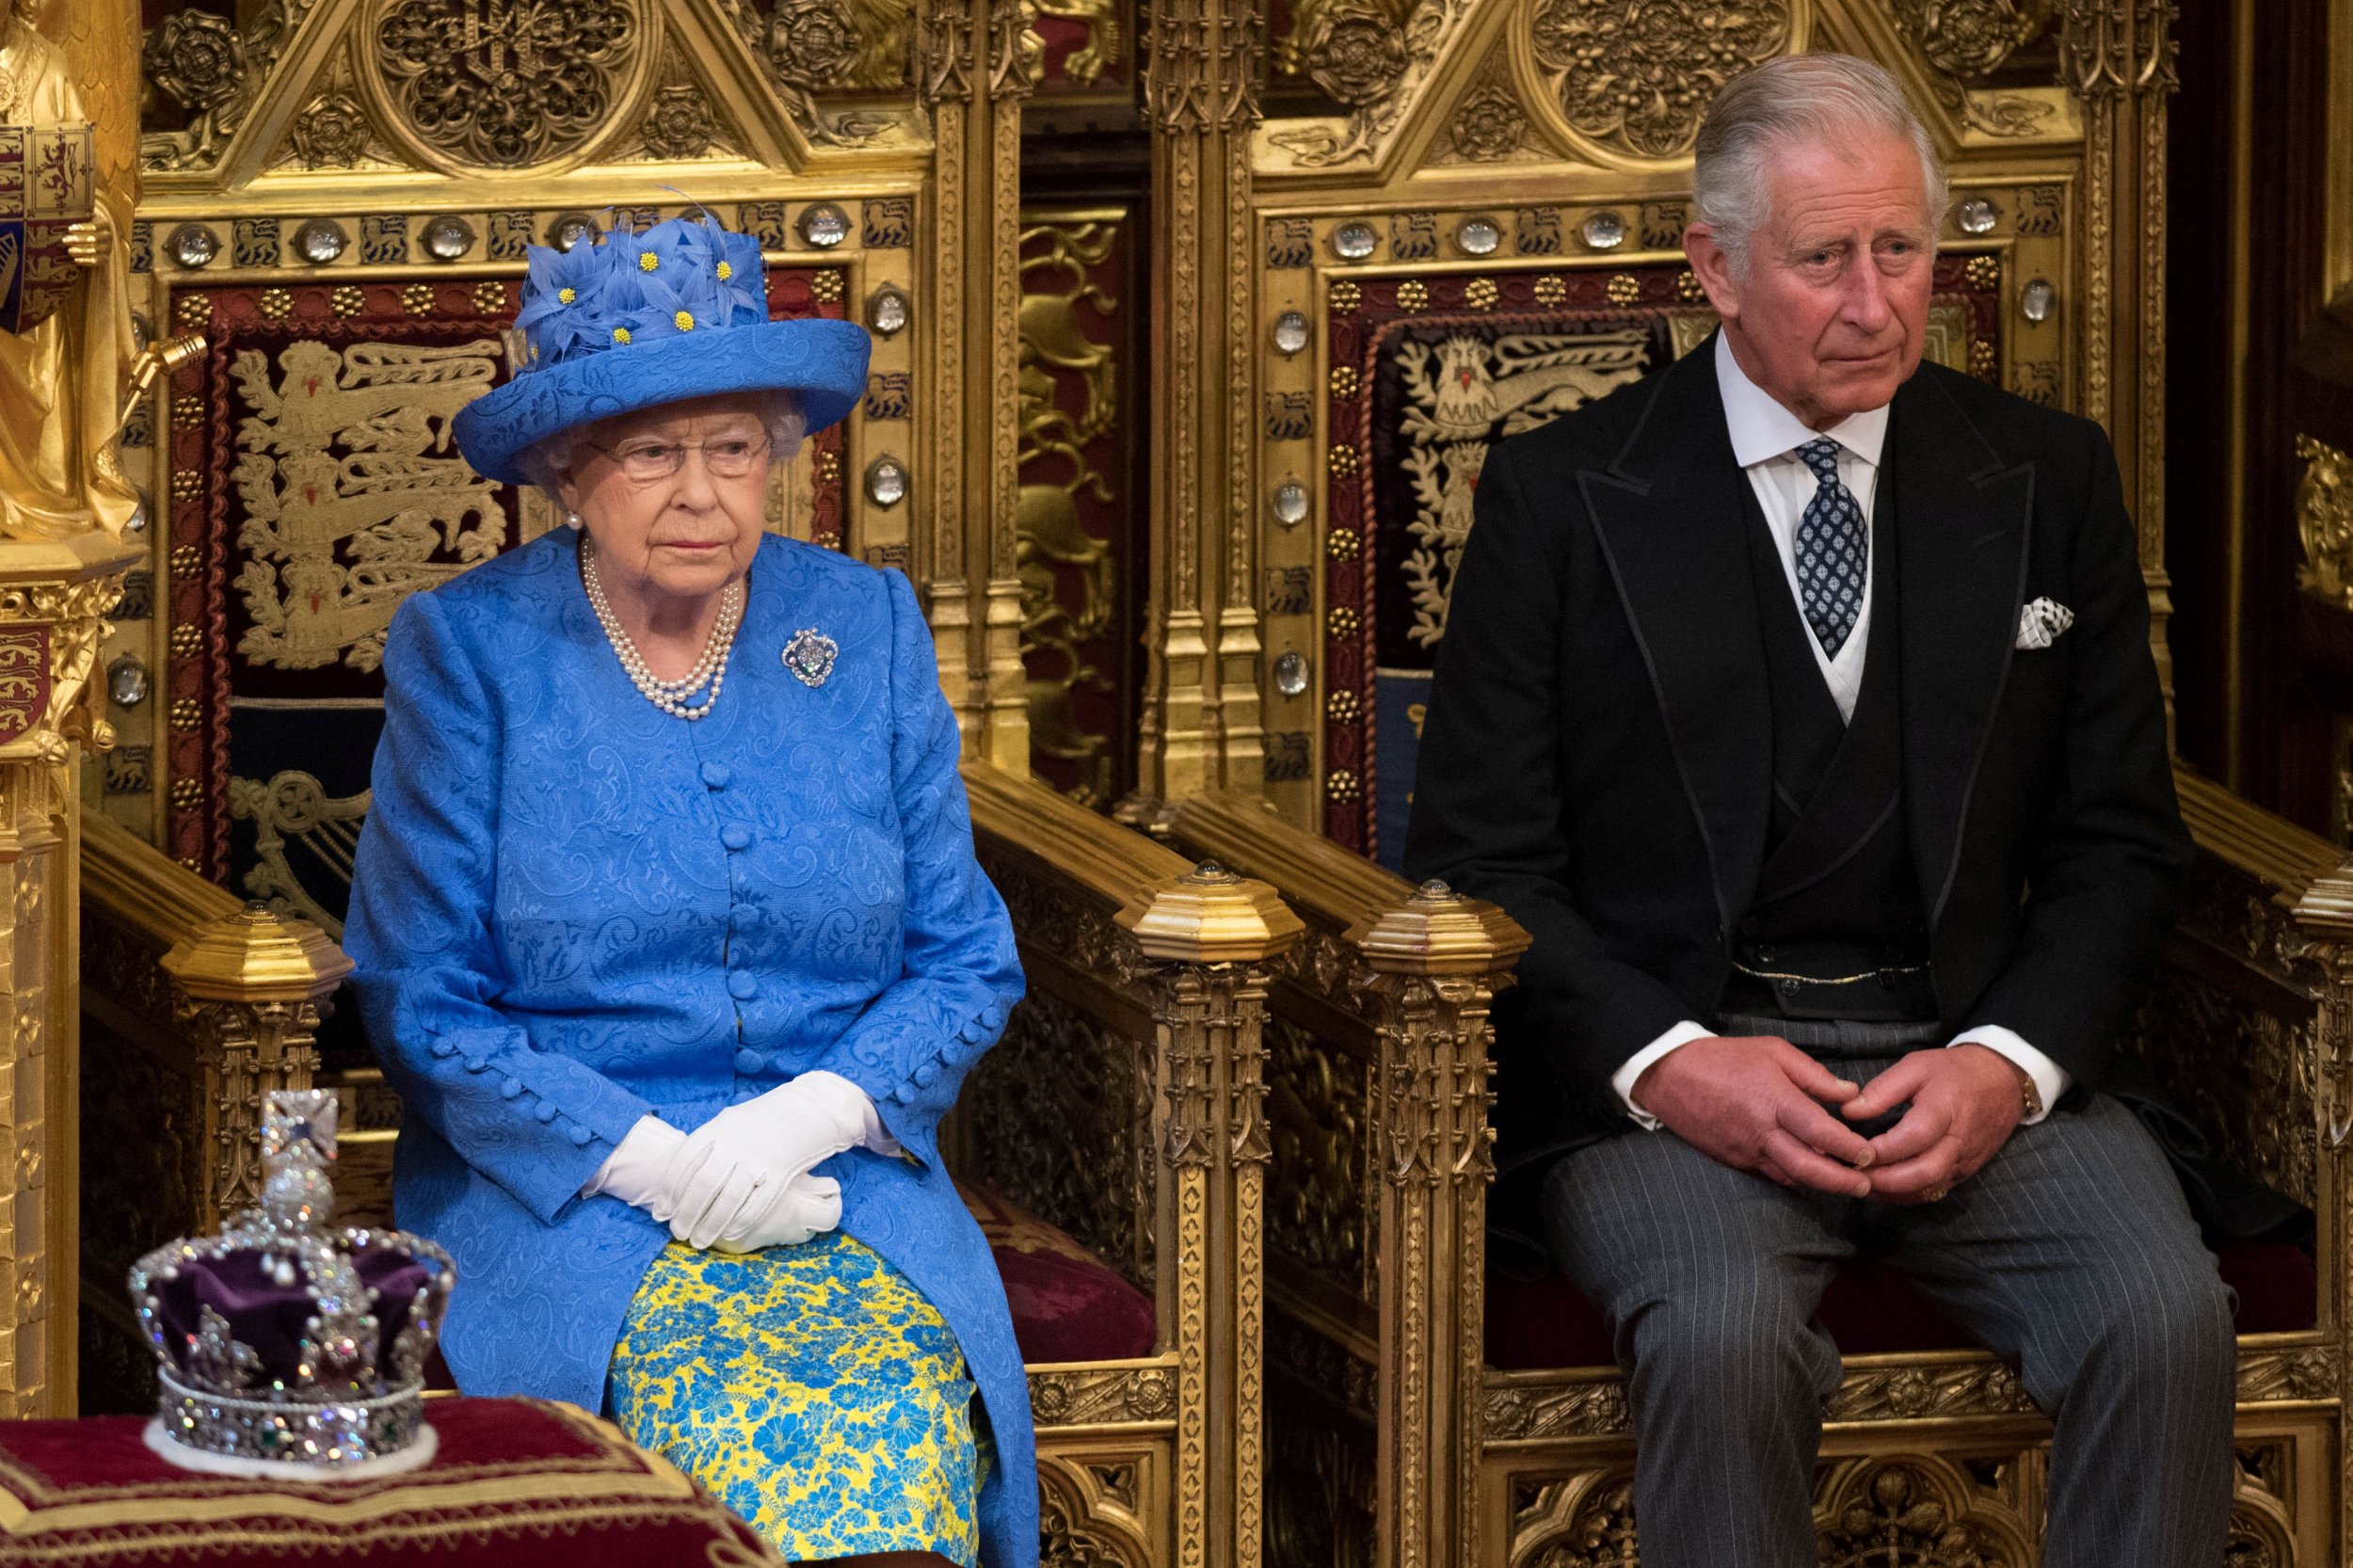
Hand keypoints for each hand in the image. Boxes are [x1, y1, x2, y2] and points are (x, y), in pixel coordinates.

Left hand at [64, 207, 111, 269]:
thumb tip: (65, 213)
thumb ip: (80, 215)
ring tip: (69, 250)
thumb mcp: (86, 217)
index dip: (82, 228)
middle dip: (79, 240)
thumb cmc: (86, 225)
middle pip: (94, 239)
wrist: (97, 236)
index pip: (95, 226)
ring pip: (95, 250)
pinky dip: (86, 261)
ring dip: (81, 250)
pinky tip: (76, 259)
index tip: (70, 229)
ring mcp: (107, 248)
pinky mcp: (105, 258)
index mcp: (105, 225)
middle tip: (65, 240)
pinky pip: (96, 261)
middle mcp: (109, 237)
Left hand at [587, 1114, 841, 1249]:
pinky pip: (757, 1202)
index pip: (685, 1161)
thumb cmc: (768, 1117)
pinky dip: (741, 1221)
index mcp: (720, 1128)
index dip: (670, 1189)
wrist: (811, 1106)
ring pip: (728, 1198)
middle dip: (686, 1212)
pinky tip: (730, 1233)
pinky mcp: (781, 1171)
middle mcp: (735, 1144)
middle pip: (703, 1184)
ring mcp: (759, 1158)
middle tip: (677, 1232)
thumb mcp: (734, 1121)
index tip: (661, 1211)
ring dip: (710, 1224)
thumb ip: (711, 1142)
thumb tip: (684, 1171)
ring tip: (698, 1241)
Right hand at [1633, 1034, 1876, 1195]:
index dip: (1848, 1148)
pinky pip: (1771, 1175)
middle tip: (1866, 1186)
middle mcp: (1762, 1132)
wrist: (1670, 1075)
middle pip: (1808, 1168)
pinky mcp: (1734, 1160)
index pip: (1820, 1132)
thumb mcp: (1773, 1051)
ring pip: (1790, 1179)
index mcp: (1774, 1100)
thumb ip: (1814, 1075)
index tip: (1869, 1153)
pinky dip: (1795, 1180)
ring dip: (1822, 1186)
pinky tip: (1812, 1178)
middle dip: (1841, 1182)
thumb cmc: (1725, 1058)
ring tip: (1848, 1186)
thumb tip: (1850, 1094)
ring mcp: (1746, 1150)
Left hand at [1841, 1044, 2026, 1202]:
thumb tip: (1849, 1111)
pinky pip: (1936, 1191)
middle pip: (1924, 1171)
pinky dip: (1908, 1195)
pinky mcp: (1966, 1172)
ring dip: (1894, 1192)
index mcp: (1946, 1108)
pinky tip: (1883, 1189)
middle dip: (1885, 1179)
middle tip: (1854, 1174)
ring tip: (1862, 1183)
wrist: (2004, 1082)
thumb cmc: (1955, 1072)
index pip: (1915, 1136)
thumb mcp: (1916, 1066)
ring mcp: (1965, 1160)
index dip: (1884, 1149)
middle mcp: (1959, 1140)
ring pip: (1930, 1187)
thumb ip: (1882, 1089)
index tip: (1855, 1150)